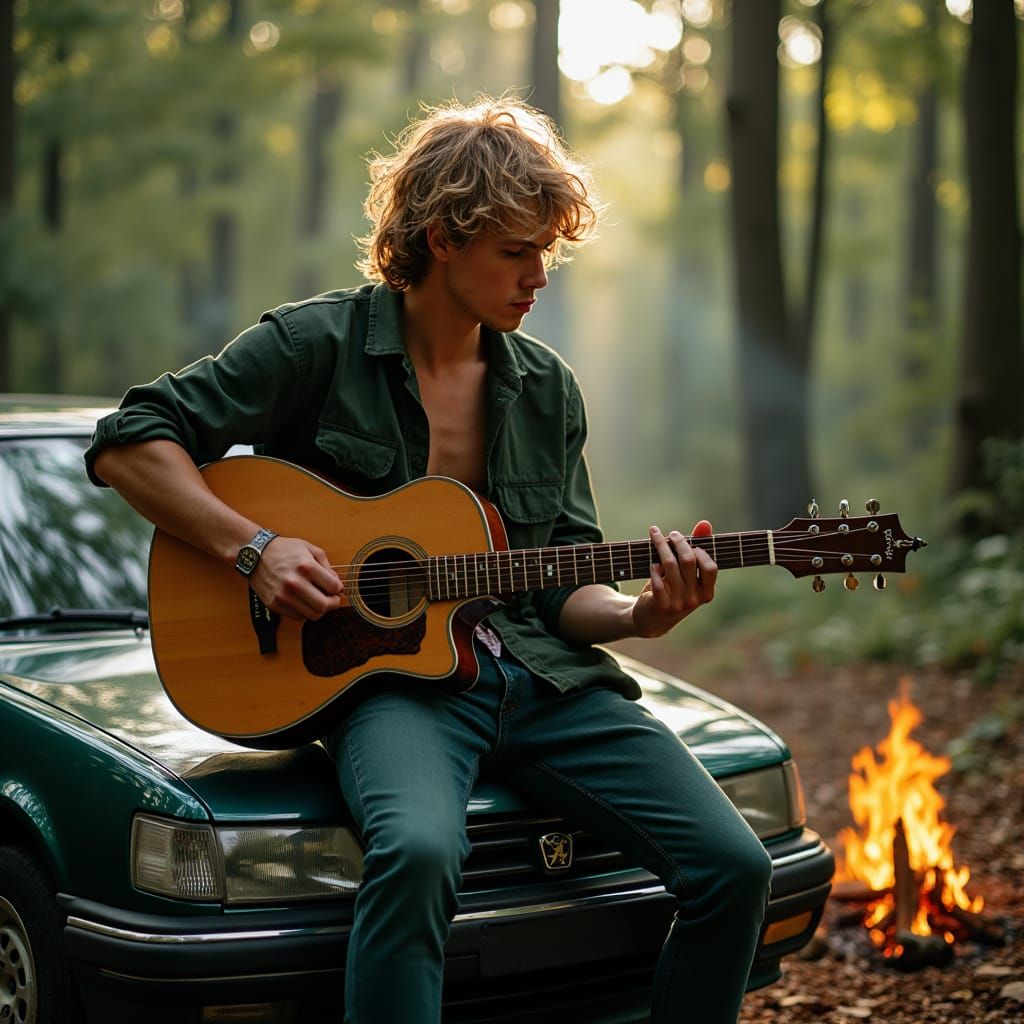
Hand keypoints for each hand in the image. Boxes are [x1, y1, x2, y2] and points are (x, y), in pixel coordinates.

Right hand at [251, 536, 343, 620]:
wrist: (255, 554)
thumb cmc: (284, 550)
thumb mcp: (309, 549)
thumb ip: (327, 566)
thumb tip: (337, 585)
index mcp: (306, 567)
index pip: (334, 587)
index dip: (339, 588)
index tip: (336, 587)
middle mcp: (295, 583)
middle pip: (324, 606)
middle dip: (333, 604)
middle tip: (332, 599)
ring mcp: (283, 596)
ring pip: (312, 615)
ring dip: (319, 610)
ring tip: (318, 600)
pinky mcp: (274, 604)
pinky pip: (298, 617)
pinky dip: (305, 612)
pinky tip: (303, 601)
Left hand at [631, 521, 717, 637]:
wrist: (651, 621)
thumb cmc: (673, 591)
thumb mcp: (687, 575)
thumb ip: (698, 549)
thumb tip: (705, 523)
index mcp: (707, 593)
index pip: (711, 568)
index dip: (701, 551)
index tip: (691, 542)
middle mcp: (694, 600)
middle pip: (688, 561)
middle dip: (679, 542)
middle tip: (672, 534)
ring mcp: (677, 603)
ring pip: (670, 565)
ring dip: (661, 546)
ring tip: (655, 534)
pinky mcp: (660, 605)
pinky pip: (657, 580)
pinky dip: (653, 567)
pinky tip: (651, 563)